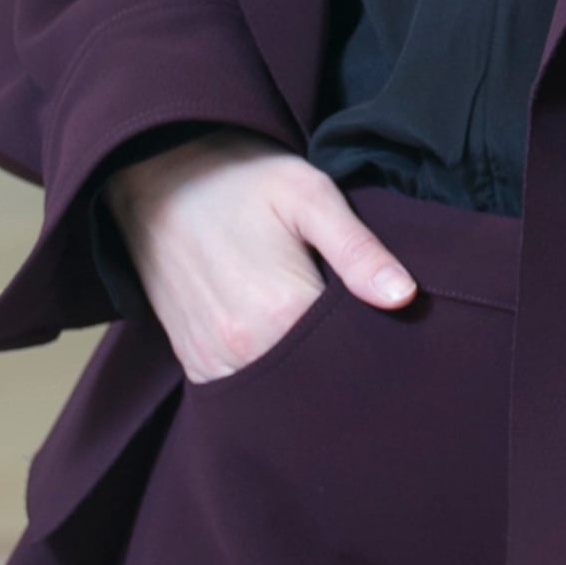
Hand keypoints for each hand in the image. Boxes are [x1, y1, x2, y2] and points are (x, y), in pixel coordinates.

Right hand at [108, 135, 416, 384]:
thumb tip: (405, 297)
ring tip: (321, 335)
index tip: (390, 324)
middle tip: (360, 329)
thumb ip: (359, 251)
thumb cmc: (243, 179)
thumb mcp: (310, 196)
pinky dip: (268, 378)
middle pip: (315, 380)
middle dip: (342, 363)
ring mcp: (212, 360)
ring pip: (278, 393)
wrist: (160, 171)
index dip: (379, 341)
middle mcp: (242, 349)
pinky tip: (285, 347)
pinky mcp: (193, 362)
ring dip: (304, 375)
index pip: (351, 355)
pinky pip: (242, 391)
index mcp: (281, 312)